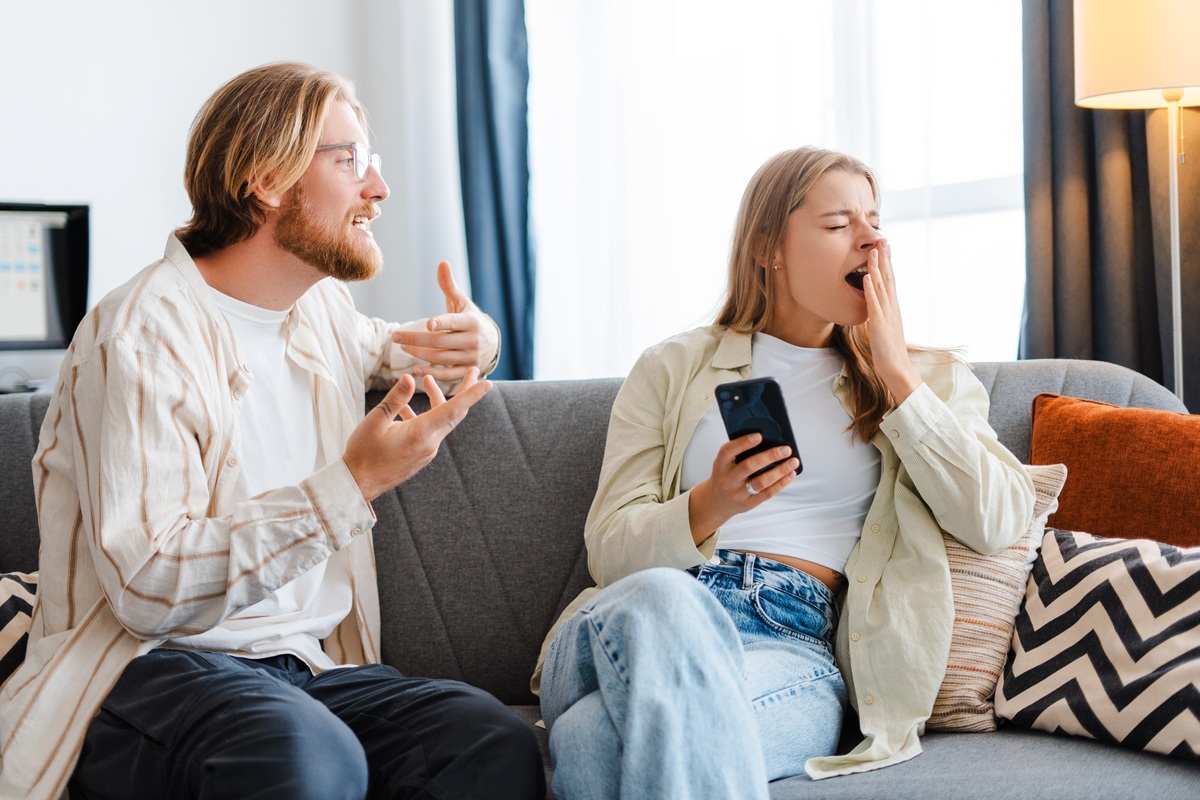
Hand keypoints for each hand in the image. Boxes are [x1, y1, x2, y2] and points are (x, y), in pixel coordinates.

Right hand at [342, 367, 491, 500]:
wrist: (358, 485)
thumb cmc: (363, 453)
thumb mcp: (375, 421)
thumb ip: (395, 398)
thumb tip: (409, 378)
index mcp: (421, 433)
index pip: (453, 410)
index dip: (471, 394)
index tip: (488, 383)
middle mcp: (429, 443)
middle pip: (454, 413)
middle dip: (464, 391)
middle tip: (472, 371)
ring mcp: (426, 451)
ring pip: (440, 421)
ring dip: (436, 400)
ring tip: (427, 380)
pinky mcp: (419, 455)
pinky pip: (428, 431)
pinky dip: (423, 415)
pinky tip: (406, 407)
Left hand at [393, 262, 500, 384]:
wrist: (491, 343)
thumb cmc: (469, 319)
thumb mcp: (461, 302)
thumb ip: (449, 285)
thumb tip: (442, 263)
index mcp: (471, 322)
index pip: (453, 322)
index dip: (441, 323)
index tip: (426, 324)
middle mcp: (473, 341)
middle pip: (439, 342)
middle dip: (415, 339)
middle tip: (395, 336)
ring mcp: (471, 358)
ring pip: (440, 358)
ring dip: (418, 353)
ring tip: (402, 346)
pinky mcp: (466, 371)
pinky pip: (447, 376)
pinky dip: (431, 373)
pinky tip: (415, 368)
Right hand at [686, 433, 798, 544]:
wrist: (717, 502)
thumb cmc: (725, 476)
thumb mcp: (724, 463)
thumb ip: (738, 453)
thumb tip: (767, 441)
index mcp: (721, 464)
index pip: (729, 451)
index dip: (743, 443)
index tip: (759, 436)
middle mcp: (728, 479)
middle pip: (749, 466)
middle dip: (770, 457)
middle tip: (786, 449)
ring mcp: (738, 493)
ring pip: (761, 482)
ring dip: (779, 471)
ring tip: (793, 462)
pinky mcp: (748, 503)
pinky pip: (767, 493)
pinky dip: (781, 483)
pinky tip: (790, 475)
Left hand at [863, 240, 921, 403]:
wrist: (896, 368)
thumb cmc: (888, 351)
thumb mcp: (885, 328)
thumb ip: (881, 315)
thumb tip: (876, 307)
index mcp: (893, 308)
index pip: (891, 281)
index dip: (888, 264)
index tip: (886, 248)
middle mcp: (892, 307)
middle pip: (889, 278)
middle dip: (886, 258)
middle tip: (884, 239)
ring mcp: (886, 314)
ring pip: (882, 286)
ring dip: (878, 268)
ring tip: (874, 251)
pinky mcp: (879, 323)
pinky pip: (874, 303)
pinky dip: (870, 289)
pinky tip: (866, 277)